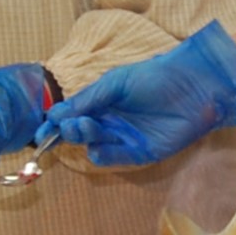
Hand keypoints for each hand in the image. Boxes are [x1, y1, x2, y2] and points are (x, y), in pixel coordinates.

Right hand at [39, 21, 235, 167]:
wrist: (194, 87)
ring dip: (85, 139)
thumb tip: (55, 113)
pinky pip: (115, 158)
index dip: (55, 124)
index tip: (41, 131)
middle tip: (71, 125)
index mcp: (103, 102)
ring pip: (94, 145)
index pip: (72, 116)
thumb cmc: (156, 76)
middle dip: (70, 130)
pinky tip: (98, 148)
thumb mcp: (115, 82)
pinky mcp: (141, 153)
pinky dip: (103, 155)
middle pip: (80, 132)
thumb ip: (88, 99)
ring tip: (87, 127)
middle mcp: (111, 121)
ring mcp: (125, 137)